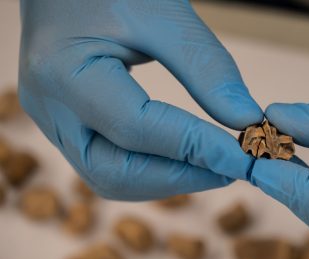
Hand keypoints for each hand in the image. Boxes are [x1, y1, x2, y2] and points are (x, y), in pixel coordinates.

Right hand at [18, 0, 262, 199]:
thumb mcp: (164, 15)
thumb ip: (206, 68)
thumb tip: (246, 120)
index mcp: (63, 72)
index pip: (136, 128)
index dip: (194, 148)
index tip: (242, 157)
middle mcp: (50, 108)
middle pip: (116, 172)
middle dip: (180, 178)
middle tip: (230, 169)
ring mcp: (55, 121)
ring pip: (110, 178)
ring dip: (168, 180)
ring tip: (212, 166)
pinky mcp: (68, 126)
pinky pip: (109, 165)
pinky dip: (151, 171)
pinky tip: (184, 158)